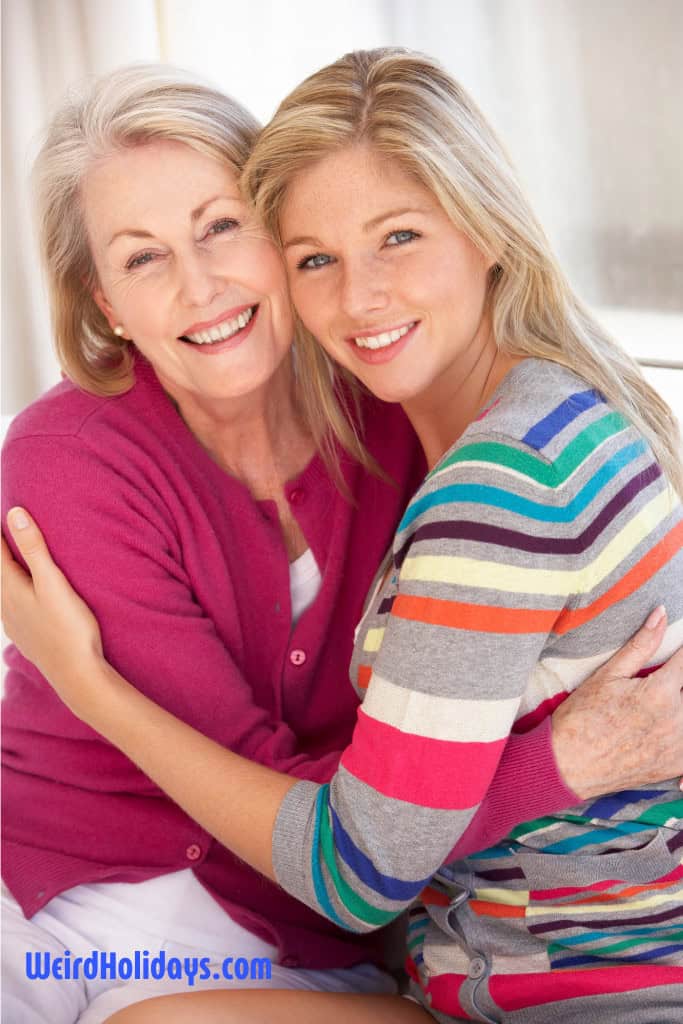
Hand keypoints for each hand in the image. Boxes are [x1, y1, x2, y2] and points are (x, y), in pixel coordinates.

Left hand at [2, 507, 103, 716]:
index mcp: (9, 588)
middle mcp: (4, 605)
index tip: (5, 512)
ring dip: (7, 573)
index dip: (0, 532)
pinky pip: (9, 607)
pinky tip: (22, 597)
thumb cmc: (68, 627)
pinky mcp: (23, 635)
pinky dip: (12, 592)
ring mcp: (12, 623)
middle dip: (3, 552)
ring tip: (15, 562)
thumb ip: (33, 548)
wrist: (76, 675)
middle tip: (9, 533)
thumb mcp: (53, 582)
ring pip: (2, 590)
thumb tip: (14, 513)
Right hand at [551, 607, 682, 798]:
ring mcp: (679, 746)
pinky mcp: (677, 765)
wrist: (569, 765)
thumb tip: (662, 613)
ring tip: (662, 702)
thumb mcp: (608, 675)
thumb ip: (641, 644)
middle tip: (666, 682)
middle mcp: (677, 720)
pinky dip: (680, 734)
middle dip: (679, 680)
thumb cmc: (582, 717)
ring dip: (680, 702)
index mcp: (660, 693)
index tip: (679, 651)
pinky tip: (669, 727)